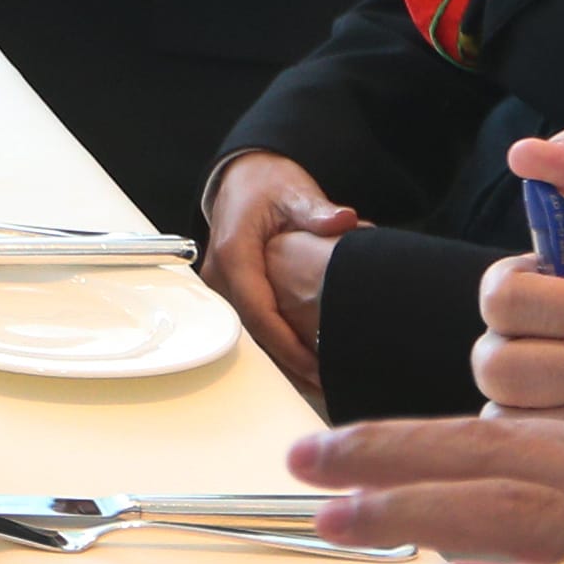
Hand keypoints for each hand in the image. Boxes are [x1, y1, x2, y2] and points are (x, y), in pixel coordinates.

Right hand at [202, 150, 360, 398]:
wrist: (242, 178)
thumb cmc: (267, 186)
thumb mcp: (294, 192)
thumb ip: (317, 211)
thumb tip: (344, 220)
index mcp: (234, 255)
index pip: (258, 311)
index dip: (286, 344)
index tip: (314, 366)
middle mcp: (220, 275)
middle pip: (251, 332)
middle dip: (287, 363)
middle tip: (326, 384)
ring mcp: (220, 286)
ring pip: (248, 334)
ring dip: (281, 359)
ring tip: (319, 383)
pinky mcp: (228, 292)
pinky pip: (249, 326)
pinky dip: (274, 346)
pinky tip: (301, 365)